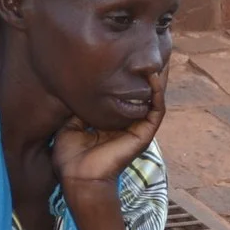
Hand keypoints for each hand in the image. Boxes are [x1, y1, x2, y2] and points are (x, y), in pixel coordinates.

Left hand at [52, 68, 165, 192]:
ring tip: (159, 58)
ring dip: (159, 79)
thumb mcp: (70, 124)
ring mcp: (137, 129)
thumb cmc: (71, 158)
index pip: (125, 95)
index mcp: (112, 122)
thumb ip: (78, 108)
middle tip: (151, 51)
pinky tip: (155, 77)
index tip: (127, 56)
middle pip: (143, 93)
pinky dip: (158, 93)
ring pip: (155, 99)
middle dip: (148, 73)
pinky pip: (156, 110)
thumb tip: (78, 87)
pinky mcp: (143, 135)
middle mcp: (127, 124)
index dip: (129, 77)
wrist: (78, 178)